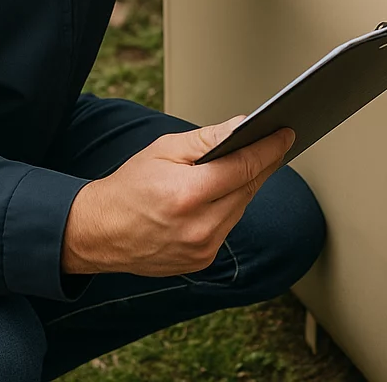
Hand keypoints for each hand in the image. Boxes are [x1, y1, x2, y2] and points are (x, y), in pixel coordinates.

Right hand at [61, 118, 293, 275]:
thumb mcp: (164, 150)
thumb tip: (242, 126)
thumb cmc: (129, 186)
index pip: (244, 167)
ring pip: (242, 207)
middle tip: (275, 141)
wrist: (99, 233)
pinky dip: (231, 206)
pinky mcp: (201, 261)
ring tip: (252, 162)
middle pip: (248, 187)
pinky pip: (229, 225)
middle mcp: (198, 227)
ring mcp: (201, 248)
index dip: (269, 148)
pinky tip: (228, 191)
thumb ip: (207, 139)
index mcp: (188, 195)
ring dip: (248, 185)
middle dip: (263, 163)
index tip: (286, 133)